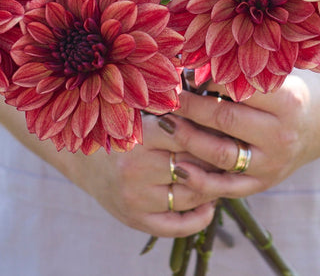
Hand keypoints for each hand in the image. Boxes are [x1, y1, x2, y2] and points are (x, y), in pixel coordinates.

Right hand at [0, 101, 216, 238]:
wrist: (81, 156)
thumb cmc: (117, 124)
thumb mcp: (137, 109)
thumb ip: (169, 104)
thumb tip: (211, 93)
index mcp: (138, 138)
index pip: (189, 135)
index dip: (213, 129)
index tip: (232, 125)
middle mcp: (136, 171)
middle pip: (195, 167)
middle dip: (219, 159)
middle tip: (237, 150)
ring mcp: (136, 199)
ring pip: (191, 196)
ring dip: (214, 186)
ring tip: (227, 174)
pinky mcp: (135, 220)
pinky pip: (176, 226)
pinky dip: (199, 218)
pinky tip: (211, 206)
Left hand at [158, 74, 319, 200]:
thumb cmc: (288, 90)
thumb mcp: (277, 75)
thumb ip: (244, 72)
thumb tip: (196, 61)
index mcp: (288, 101)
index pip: (239, 89)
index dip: (207, 79)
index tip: (184, 72)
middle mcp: (280, 134)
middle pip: (225, 119)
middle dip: (190, 107)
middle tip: (167, 96)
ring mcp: (271, 163)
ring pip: (221, 154)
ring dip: (188, 138)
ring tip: (165, 123)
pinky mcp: (262, 184)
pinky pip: (225, 187)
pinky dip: (199, 180)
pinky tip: (178, 166)